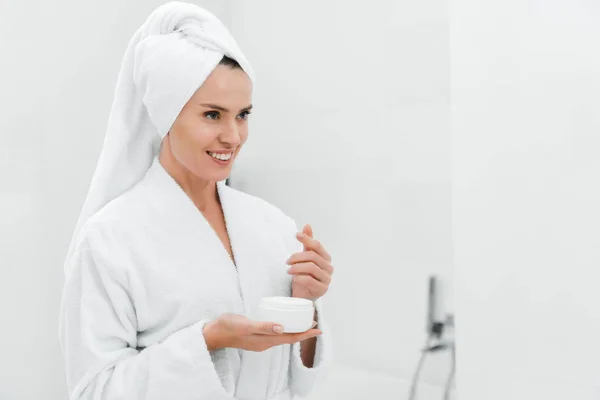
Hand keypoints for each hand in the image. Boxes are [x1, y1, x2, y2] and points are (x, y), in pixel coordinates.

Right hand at [203, 313, 320, 351]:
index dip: (305, 333)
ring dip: (294, 330)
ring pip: (283, 336)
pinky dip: (284, 327)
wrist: (213, 333)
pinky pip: (275, 333)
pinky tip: (284, 321)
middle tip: (314, 322)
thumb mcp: (246, 324)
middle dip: (303, 331)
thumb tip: (282, 328)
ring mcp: (260, 340)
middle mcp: (265, 342)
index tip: (318, 328)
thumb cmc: (228, 327)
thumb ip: (263, 326)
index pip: (290, 338)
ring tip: (303, 322)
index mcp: (265, 341)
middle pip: (289, 337)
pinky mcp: (256, 335)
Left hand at [286, 224, 333, 301]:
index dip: (307, 239)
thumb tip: (307, 225)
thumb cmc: (305, 275)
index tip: (296, 235)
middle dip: (297, 257)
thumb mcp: (305, 257)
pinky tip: (294, 278)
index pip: (317, 246)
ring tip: (289, 270)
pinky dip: (300, 278)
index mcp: (325, 257)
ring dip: (297, 268)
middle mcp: (328, 267)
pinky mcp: (322, 289)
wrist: (304, 294)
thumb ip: (307, 243)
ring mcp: (327, 278)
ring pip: (311, 268)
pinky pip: (310, 280)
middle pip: (312, 256)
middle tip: (287, 261)